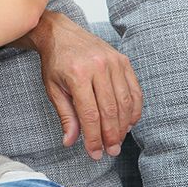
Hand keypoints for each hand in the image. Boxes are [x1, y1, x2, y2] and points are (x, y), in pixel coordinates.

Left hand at [32, 11, 142, 159]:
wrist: (60, 33)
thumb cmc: (55, 62)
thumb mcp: (53, 89)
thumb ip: (65, 115)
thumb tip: (70, 141)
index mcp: (77, 74)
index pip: (90, 114)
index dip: (94, 137)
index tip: (95, 153)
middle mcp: (98, 67)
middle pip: (110, 110)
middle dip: (111, 135)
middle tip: (111, 151)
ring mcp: (113, 62)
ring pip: (125, 102)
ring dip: (123, 126)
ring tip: (118, 141)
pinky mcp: (123, 60)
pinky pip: (134, 90)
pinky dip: (134, 109)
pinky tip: (128, 123)